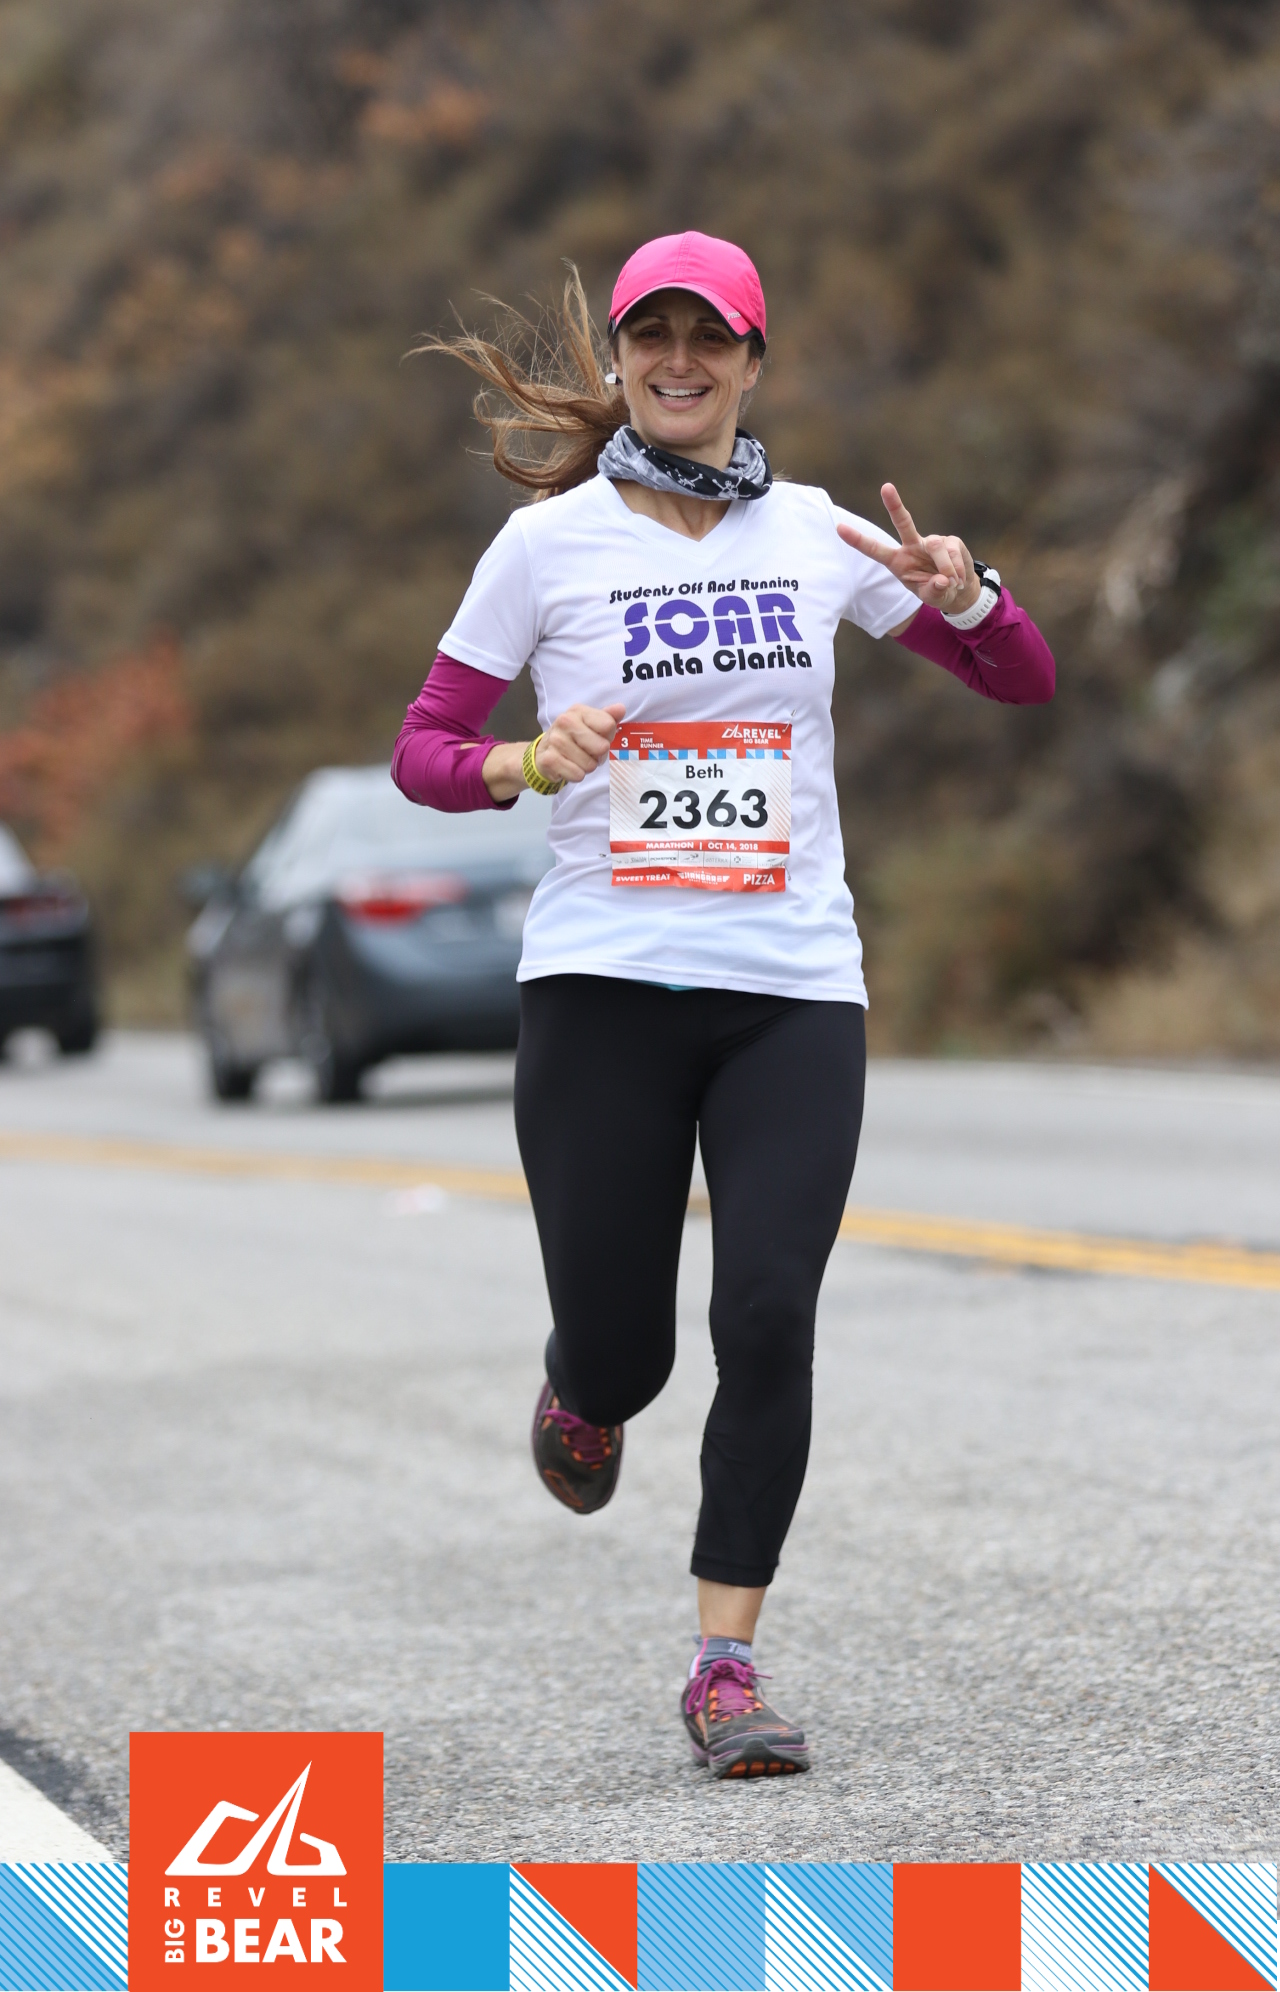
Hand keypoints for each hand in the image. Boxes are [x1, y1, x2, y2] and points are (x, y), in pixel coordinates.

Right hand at [533, 702, 625, 784]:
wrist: (543, 751)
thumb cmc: (573, 737)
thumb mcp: (590, 724)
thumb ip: (607, 717)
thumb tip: (621, 709)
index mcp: (578, 711)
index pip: (609, 725)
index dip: (608, 736)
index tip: (597, 737)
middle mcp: (565, 722)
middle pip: (602, 747)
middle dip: (598, 755)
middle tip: (588, 752)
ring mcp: (556, 741)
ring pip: (590, 764)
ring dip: (587, 766)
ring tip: (577, 759)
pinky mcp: (549, 760)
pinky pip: (578, 775)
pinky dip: (576, 775)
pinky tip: (568, 767)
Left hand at [837, 483, 980, 614]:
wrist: (959, 590)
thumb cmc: (936, 592)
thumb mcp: (931, 597)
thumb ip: (933, 592)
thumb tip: (942, 580)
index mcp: (897, 561)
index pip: (875, 549)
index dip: (858, 540)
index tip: (839, 528)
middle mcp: (911, 546)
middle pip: (903, 522)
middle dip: (894, 505)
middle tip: (886, 487)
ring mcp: (931, 541)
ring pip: (936, 546)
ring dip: (946, 567)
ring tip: (951, 583)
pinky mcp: (950, 540)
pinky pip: (952, 552)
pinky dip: (957, 569)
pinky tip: (958, 578)